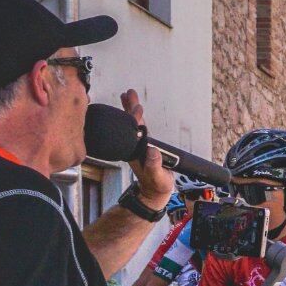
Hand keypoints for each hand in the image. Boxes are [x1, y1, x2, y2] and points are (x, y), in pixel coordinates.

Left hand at [122, 89, 174, 207]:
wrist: (153, 192)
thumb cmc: (156, 185)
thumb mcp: (158, 177)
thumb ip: (155, 166)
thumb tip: (152, 151)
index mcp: (136, 151)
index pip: (134, 131)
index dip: (134, 119)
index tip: (136, 108)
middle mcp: (135, 146)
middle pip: (130, 124)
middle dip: (129, 108)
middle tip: (128, 93)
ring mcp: (137, 145)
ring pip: (132, 124)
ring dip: (130, 110)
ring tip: (128, 96)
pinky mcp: (142, 146)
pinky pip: (137, 129)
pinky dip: (134, 118)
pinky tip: (134, 111)